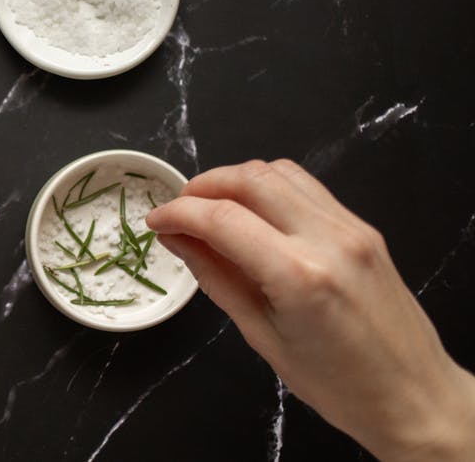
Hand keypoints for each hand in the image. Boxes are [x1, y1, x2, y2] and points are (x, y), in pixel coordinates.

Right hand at [146, 160, 474, 460]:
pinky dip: (268, 189)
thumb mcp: (261, 335)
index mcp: (299, 276)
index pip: (222, 218)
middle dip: (203, 186)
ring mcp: (352, 228)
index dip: (178, 212)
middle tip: (177, 211)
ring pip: (279, 172)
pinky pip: (306, 188)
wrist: (413, 395)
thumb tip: (178, 239)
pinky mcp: (363, 228)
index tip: (154, 221)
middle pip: (250, 179)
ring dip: (235, 180)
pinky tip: (252, 213)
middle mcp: (329, 239)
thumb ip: (216, 278)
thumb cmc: (336, 384)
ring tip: (210, 208)